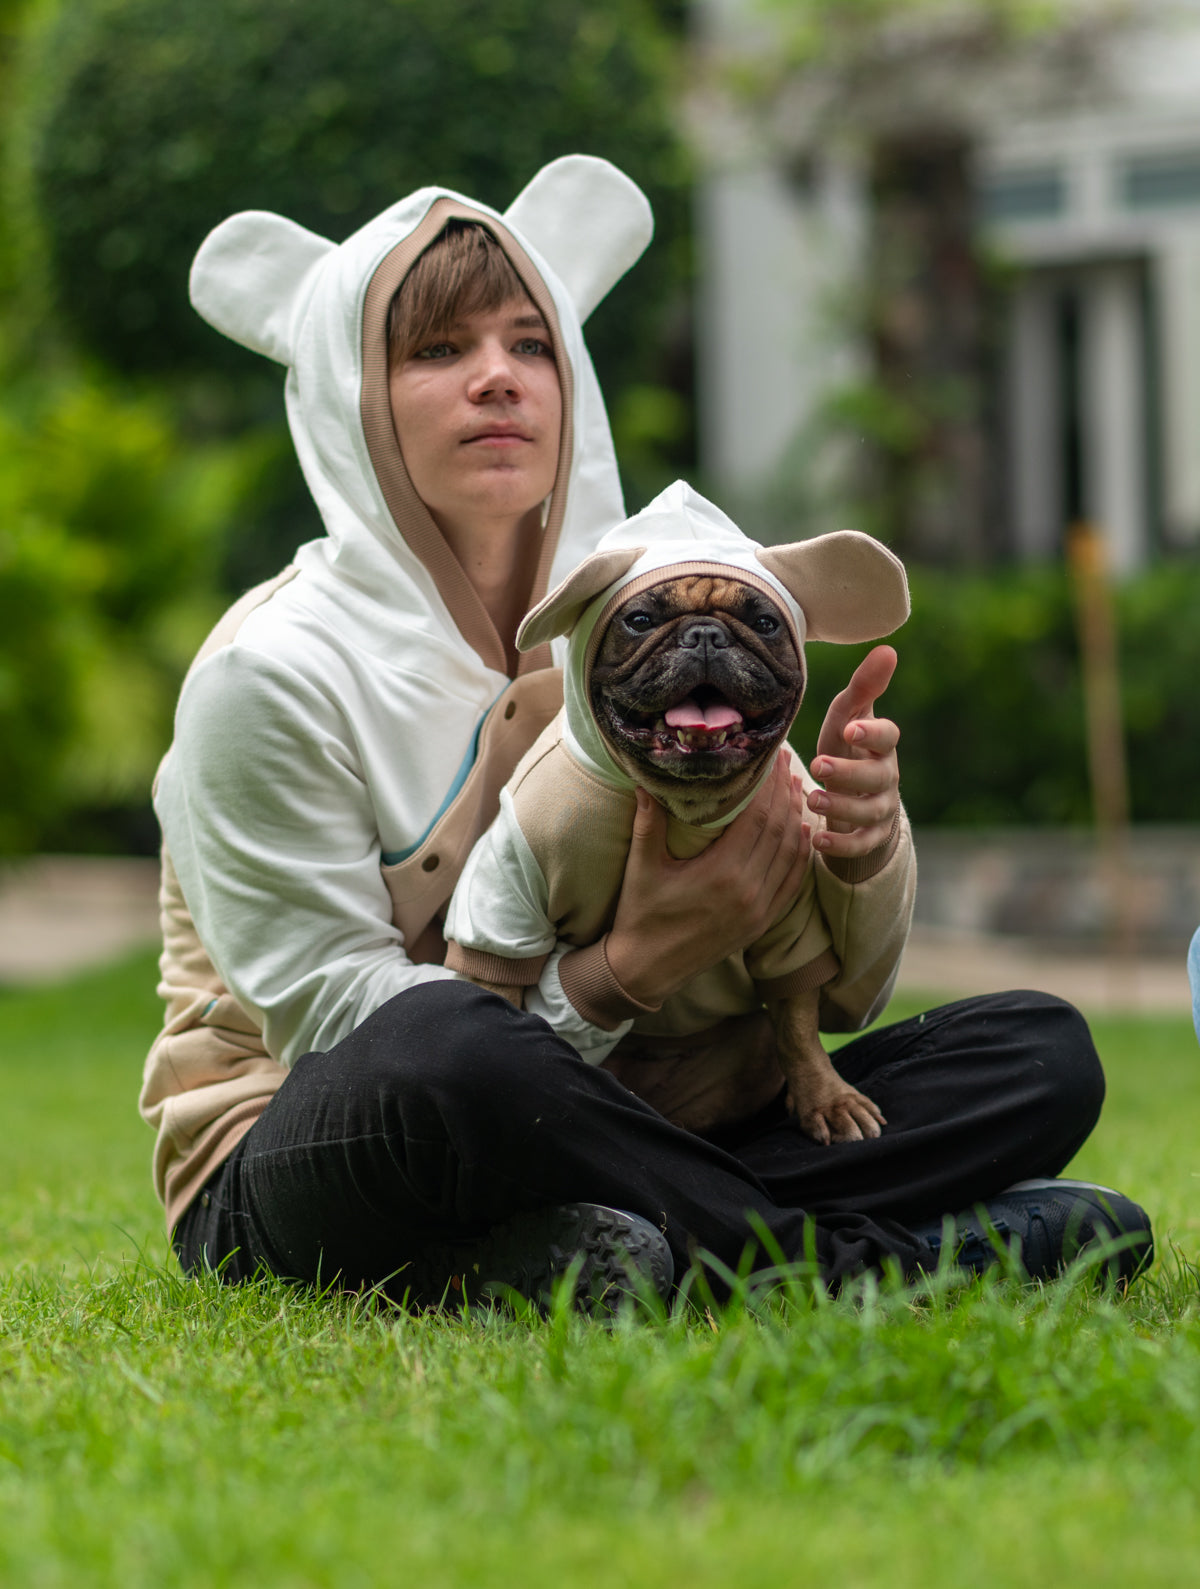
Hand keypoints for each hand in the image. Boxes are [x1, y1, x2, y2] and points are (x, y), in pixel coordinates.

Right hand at [605, 751, 811, 1006]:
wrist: (646, 970)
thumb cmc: (640, 915)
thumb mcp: (641, 867)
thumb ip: (648, 821)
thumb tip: (645, 779)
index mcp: (721, 874)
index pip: (758, 818)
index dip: (768, 785)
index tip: (771, 758)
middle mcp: (748, 892)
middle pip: (780, 831)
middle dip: (785, 793)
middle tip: (786, 763)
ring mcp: (759, 911)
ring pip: (791, 855)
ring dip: (797, 819)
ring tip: (795, 789)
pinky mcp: (761, 924)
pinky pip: (792, 884)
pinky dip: (801, 856)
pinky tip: (802, 834)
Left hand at [806, 644, 899, 859]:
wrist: (851, 792)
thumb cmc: (846, 746)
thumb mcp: (848, 717)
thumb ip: (864, 687)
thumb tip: (888, 649)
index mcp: (882, 745)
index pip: (888, 736)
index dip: (872, 733)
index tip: (850, 729)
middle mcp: (887, 777)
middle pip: (877, 777)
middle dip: (849, 773)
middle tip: (820, 767)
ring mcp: (881, 808)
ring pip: (869, 812)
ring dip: (841, 808)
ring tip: (813, 800)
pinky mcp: (871, 836)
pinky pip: (861, 845)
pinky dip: (840, 845)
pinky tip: (816, 841)